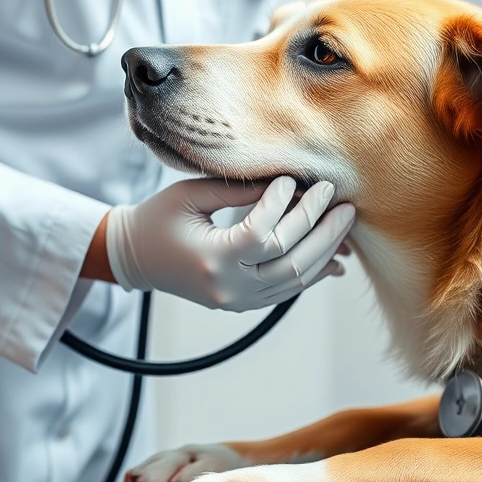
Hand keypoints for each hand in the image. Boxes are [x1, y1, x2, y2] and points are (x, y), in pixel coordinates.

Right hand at [104, 177, 353, 311]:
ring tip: (345, 219)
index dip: (282, 204)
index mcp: (209, 259)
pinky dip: (315, 271)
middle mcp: (228, 287)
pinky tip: (336, 254)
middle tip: (338, 195)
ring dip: (326, 247)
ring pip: (297, 278)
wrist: (136, 258)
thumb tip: (289, 182)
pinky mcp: (246, 303)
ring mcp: (239, 301)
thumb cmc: (160, 218)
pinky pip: (289, 290)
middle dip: (318, 224)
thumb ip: (238, 190)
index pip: (260, 233)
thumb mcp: (192, 194)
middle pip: (289, 258)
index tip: (291, 179)